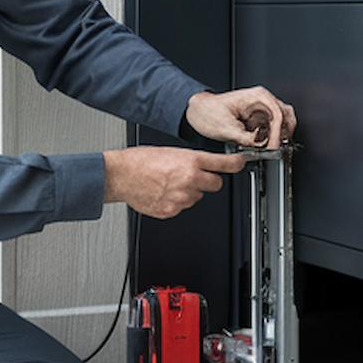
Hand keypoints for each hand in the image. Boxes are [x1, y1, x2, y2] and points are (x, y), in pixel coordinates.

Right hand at [103, 147, 245, 218]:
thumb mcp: (170, 152)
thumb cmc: (140, 161)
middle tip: (193, 176)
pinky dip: (176, 202)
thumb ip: (190, 160)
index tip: (241, 164)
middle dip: (208, 181)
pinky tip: (163, 193)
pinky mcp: (172, 210)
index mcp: (190, 161)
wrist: (121, 175)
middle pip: (215, 185)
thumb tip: (203, 166)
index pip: (223, 164)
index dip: (235, 165)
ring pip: (197, 198)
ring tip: (170, 184)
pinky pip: (182, 207)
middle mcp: (189, 179)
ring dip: (189, 192)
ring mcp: (181, 198)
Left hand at [186, 86, 296, 147]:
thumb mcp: (226, 128)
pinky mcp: (257, 119)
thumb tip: (261, 144)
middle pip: (286, 115)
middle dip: (284, 133)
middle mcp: (262, 101)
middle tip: (277, 147)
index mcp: (257, 96)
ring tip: (270, 147)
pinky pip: (271, 128)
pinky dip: (271, 137)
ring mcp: (261, 110)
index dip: (277, 133)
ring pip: (282, 122)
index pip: (278, 114)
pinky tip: (263, 145)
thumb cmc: (207, 112)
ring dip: (279, 135)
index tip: (273, 147)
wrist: (197, 112)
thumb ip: (246, 138)